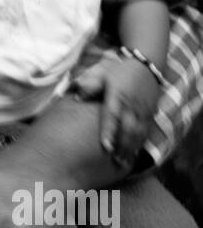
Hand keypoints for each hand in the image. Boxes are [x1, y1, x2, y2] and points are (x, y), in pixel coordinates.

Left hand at [71, 51, 159, 166]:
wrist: (146, 66)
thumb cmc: (119, 71)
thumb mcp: (102, 73)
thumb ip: (89, 85)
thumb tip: (76, 97)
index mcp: (117, 94)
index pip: (112, 115)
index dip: (109, 132)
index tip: (106, 146)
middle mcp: (131, 104)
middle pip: (127, 128)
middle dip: (122, 145)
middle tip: (114, 160)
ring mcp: (142, 110)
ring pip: (138, 132)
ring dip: (131, 148)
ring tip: (122, 162)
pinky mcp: (150, 113)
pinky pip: (146, 131)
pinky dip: (140, 143)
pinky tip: (134, 154)